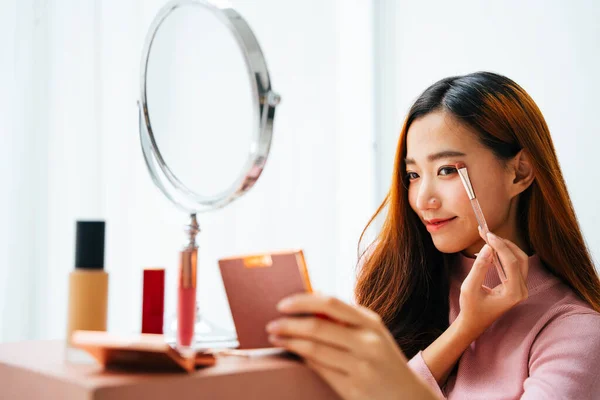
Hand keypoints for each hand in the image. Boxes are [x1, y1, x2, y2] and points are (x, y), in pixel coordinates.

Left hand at [266, 293, 436, 399]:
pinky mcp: (353, 389)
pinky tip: (293, 353)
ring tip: (275, 336)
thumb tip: (308, 304)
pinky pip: (319, 370)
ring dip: (290, 341)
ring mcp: (361, 367)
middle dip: (289, 324)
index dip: (303, 301)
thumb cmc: (383, 360)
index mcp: (371, 323)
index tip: (283, 304)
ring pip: (314, 349)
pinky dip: (302, 359)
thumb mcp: (373, 334)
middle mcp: (367, 343)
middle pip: (318, 327)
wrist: (409, 398)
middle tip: (271, 324)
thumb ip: (346, 320)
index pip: (331, 303)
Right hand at [457, 231, 528, 337]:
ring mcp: (521, 288)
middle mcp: (522, 290)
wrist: (474, 323)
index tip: (487, 234)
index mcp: (514, 293)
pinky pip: (515, 265)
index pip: (512, 262)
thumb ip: (479, 268)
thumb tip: (487, 248)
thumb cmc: (471, 308)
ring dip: (505, 247)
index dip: (500, 246)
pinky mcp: (516, 285)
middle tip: (487, 233)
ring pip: (520, 260)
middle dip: (504, 244)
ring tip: (488, 237)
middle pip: (520, 258)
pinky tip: (492, 248)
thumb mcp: (469, 288)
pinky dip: (504, 254)